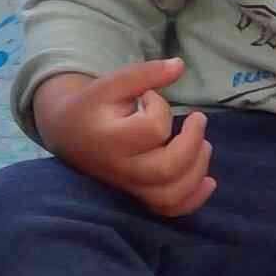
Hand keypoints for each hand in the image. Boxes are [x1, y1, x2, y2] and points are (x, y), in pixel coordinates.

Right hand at [33, 60, 215, 217]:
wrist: (68, 134)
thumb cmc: (93, 105)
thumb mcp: (112, 83)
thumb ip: (145, 73)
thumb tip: (180, 65)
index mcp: (110, 138)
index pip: (153, 129)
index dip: (161, 107)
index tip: (149, 98)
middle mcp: (119, 168)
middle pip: (167, 168)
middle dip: (193, 143)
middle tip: (198, 119)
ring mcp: (129, 186)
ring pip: (172, 194)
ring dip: (198, 170)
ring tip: (204, 145)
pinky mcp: (138, 196)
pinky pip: (169, 210)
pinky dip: (193, 199)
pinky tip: (208, 181)